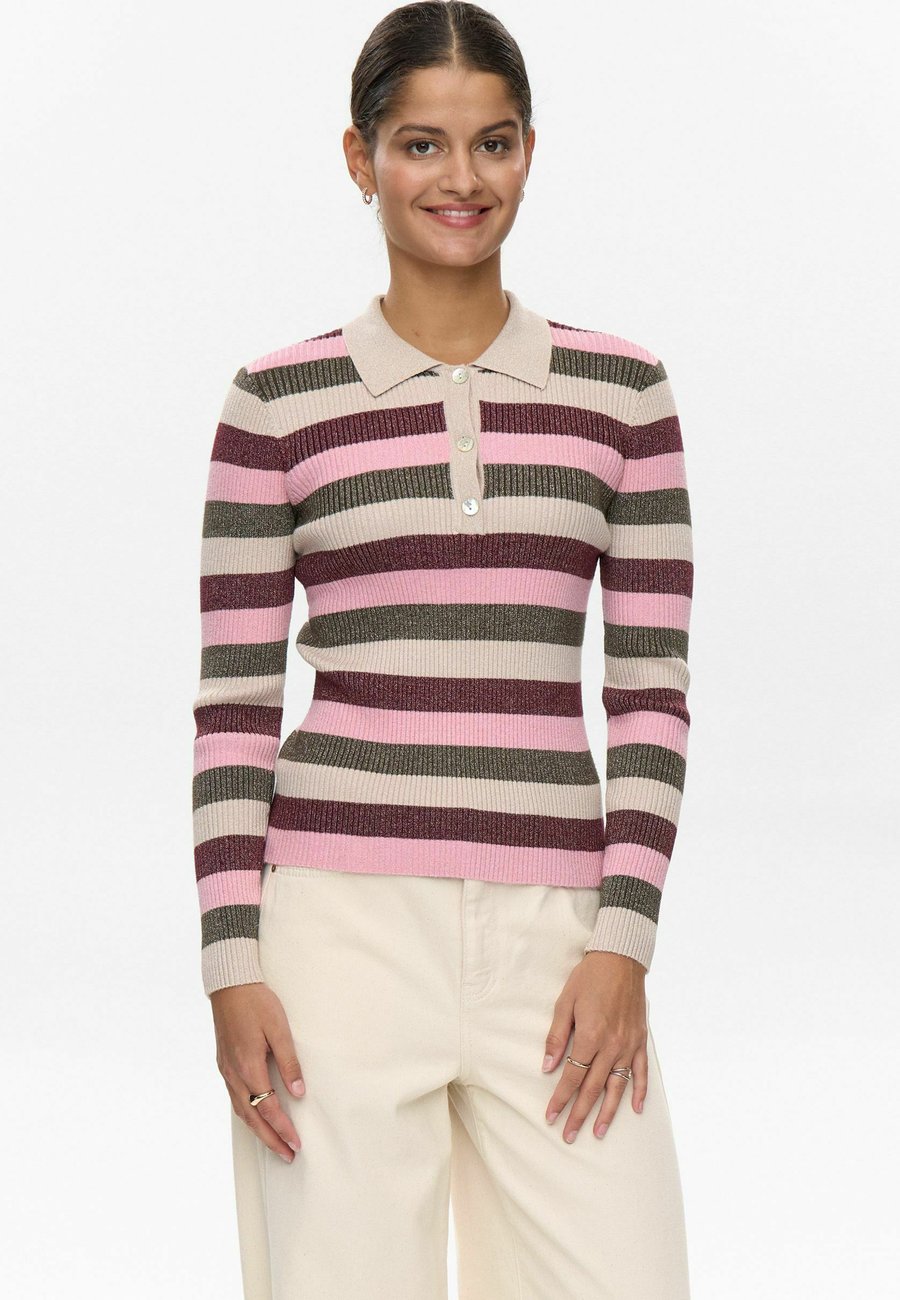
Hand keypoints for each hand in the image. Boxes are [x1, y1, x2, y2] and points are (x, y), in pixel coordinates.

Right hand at [211, 982, 305, 1162]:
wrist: (229, 985)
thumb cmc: (257, 1003)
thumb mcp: (279, 1029)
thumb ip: (289, 1062)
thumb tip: (298, 1093)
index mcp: (248, 1066)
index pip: (268, 1108)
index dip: (283, 1129)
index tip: (296, 1144)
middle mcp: (234, 1073)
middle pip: (252, 1117)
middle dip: (270, 1139)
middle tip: (287, 1155)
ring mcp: (225, 1070)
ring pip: (241, 1110)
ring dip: (258, 1130)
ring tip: (274, 1143)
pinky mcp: (223, 1064)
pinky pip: (235, 1098)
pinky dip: (247, 1114)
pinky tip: (256, 1117)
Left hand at [542, 951, 647, 1141]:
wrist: (621, 958)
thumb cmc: (589, 978)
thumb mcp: (565, 1002)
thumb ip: (557, 1035)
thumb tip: (547, 1066)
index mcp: (590, 1036)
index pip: (572, 1076)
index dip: (560, 1098)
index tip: (550, 1116)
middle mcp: (611, 1046)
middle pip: (593, 1088)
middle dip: (579, 1114)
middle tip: (568, 1135)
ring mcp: (628, 1045)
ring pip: (618, 1086)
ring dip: (608, 1112)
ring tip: (598, 1132)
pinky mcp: (640, 1040)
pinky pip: (641, 1072)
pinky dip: (640, 1091)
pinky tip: (635, 1109)